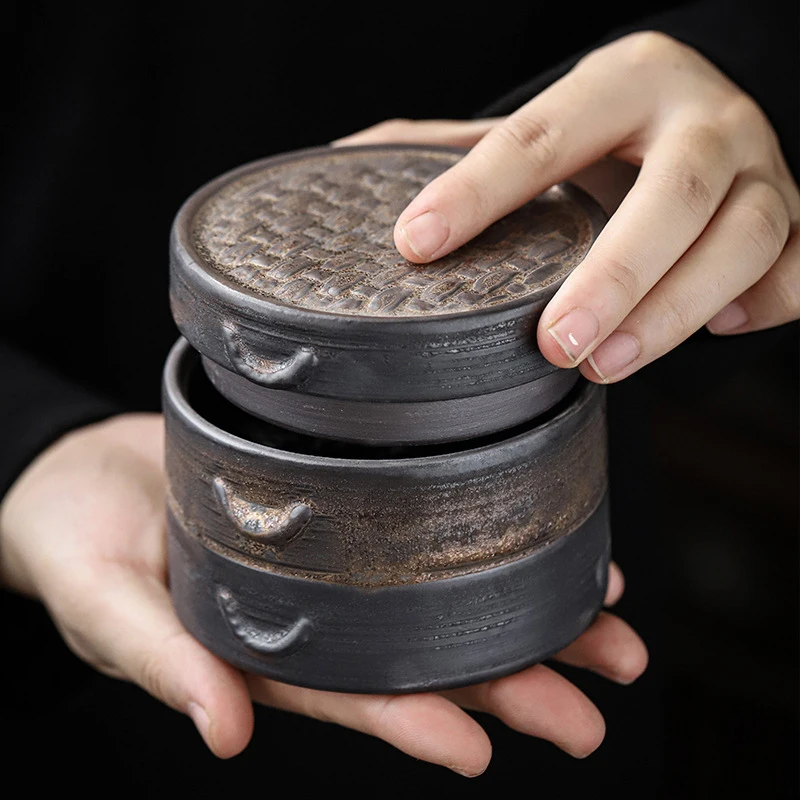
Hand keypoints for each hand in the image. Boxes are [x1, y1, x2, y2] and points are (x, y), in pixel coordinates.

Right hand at [0, 413, 646, 775]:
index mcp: (264, 651)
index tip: (486, 745)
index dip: (419, 723)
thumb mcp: (108, 607)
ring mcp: (335, 559)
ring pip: (443, 598)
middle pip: (427, 656)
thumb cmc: (80, 547)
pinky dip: (482, 535)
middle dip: (515, 682)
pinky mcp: (340, 498)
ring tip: (608, 630)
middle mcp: (317, 614)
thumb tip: (223, 733)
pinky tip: (541, 537)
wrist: (81, 476)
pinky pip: (420, 524)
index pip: (355, 695)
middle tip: (599, 701)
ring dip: (527, 616)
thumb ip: (165, 664)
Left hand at [337, 32, 799, 383]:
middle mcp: (705, 118)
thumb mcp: (541, 128)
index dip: (479, 190)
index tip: (418, 244)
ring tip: (603, 365)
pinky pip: (798, 271)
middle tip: (551, 343)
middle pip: (671, 194)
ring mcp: (764, 172)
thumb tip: (349, 163)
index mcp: (625, 82)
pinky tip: (719, 327)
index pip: (544, 134)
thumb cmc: (607, 140)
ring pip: (743, 239)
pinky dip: (765, 306)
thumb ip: (454, 147)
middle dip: (610, 276)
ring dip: (674, 312)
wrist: (702, 126)